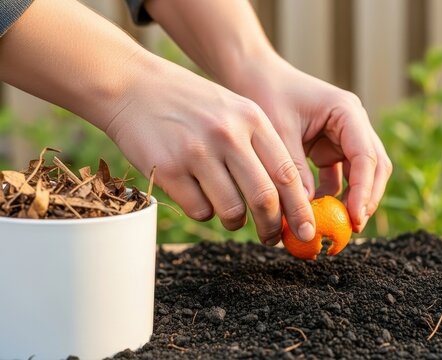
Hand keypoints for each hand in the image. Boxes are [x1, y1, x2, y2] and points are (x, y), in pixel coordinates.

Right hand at [104, 55, 315, 244]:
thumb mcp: (235, 110)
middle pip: (265, 197)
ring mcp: (196, 152)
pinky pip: (199, 210)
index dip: (300, 209)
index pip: (287, 173)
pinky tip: (198, 195)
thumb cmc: (192, 104)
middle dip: (272, 227)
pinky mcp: (167, 169)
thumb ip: (261, 147)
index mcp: (252, 119)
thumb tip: (287, 200)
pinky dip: (204, 212)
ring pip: (232, 210)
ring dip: (236, 222)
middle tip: (272, 239)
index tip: (307, 231)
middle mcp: (228, 134)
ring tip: (231, 214)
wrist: (134, 86)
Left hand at [224, 56, 392, 232]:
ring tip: (335, 226)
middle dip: (366, 199)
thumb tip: (306, 212)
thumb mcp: (279, 133)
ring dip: (351, 200)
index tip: (354, 219)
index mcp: (347, 112)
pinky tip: (316, 212)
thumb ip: (294, 171)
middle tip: (351, 229)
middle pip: (374, 167)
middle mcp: (353, 124)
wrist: (253, 76)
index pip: (366, 156)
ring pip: (361, 175)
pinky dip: (332, 196)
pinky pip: (340, 178)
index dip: (364, 191)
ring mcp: (344, 137)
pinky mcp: (331, 149)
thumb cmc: (266, 94)